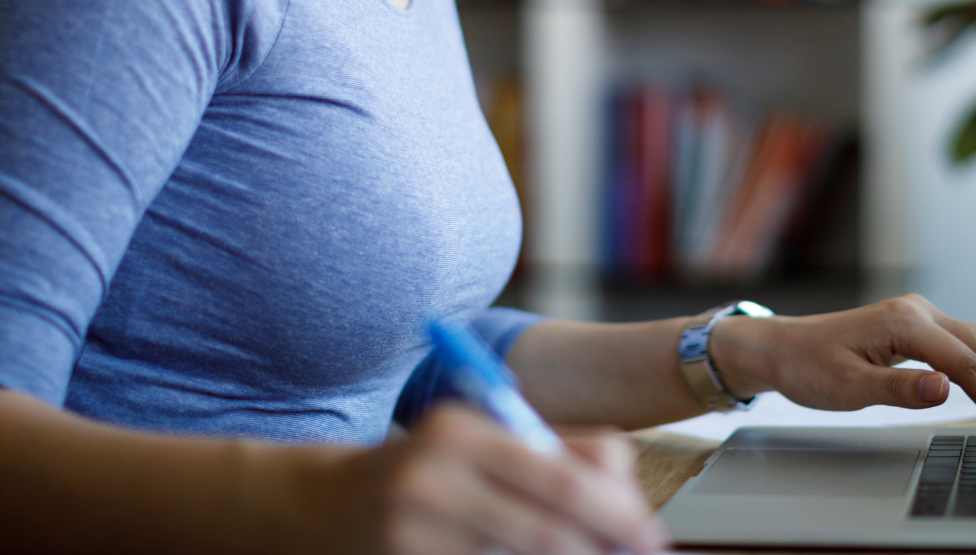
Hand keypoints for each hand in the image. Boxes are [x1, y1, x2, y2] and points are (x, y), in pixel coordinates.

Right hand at [334, 403, 666, 554]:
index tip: (649, 534)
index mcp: (460, 433)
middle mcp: (433, 479)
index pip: (561, 478)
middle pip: (546, 532)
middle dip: (602, 550)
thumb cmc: (429, 470)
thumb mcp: (483, 442)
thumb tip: (627, 491)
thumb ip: (555, 450)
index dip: (615, 512)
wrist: (325, 506)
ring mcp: (414, 534)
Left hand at [708, 294, 975, 450]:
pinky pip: (967, 342)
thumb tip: (945, 390)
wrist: (782, 347)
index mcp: (904, 322)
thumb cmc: (808, 367)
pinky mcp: (917, 325)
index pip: (968, 365)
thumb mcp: (847, 387)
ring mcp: (920, 315)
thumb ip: (898, 389)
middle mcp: (919, 311)